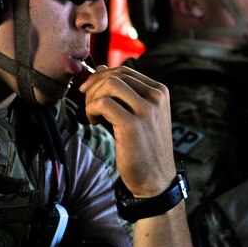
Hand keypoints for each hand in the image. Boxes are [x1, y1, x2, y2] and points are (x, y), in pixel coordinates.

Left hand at [79, 66, 174, 196]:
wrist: (155, 179)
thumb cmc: (144, 148)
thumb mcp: (137, 114)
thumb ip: (122, 92)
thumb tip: (100, 67)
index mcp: (159, 91)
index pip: (124, 70)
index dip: (101, 76)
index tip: (89, 91)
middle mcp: (156, 97)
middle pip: (115, 75)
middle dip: (94, 86)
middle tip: (88, 104)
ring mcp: (147, 110)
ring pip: (109, 84)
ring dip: (93, 97)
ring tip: (92, 114)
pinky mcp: (133, 125)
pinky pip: (103, 103)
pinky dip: (91, 109)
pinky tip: (94, 122)